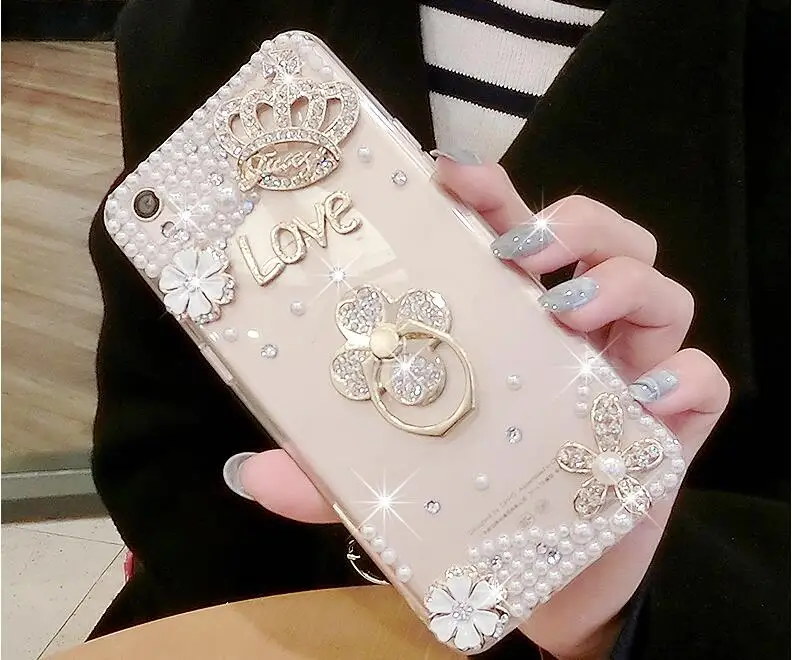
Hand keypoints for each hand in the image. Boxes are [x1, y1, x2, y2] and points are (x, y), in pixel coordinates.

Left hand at [238, 158, 729, 658]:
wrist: (538, 582)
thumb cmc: (467, 508)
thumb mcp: (390, 483)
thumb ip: (323, 476)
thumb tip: (247, 469)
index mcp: (509, 319)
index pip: (506, 228)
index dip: (487, 190)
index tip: (447, 174)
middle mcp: (574, 331)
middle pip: (597, 235)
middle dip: (568, 219)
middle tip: (518, 247)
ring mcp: (628, 371)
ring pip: (659, 286)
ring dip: (621, 281)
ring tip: (568, 310)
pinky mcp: (672, 424)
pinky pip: (702, 381)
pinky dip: (684, 378)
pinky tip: (643, 398)